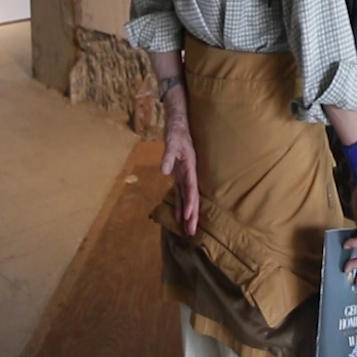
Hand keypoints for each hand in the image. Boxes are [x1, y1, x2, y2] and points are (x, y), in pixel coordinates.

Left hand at [162, 101, 199, 236]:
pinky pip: (181, 193)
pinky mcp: (180, 175)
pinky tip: (178, 216)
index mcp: (190, 167)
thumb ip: (169, 155)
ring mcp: (185, 175)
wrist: (178, 123)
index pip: (191, 188)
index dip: (190, 203)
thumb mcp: (172, 141)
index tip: (188, 217)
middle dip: (192, 215)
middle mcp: (189, 173)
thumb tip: (164, 171)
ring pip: (187, 198)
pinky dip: (180, 204)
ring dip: (187, 213)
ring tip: (188, 230)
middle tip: (192, 232)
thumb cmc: (177, 131)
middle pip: (192, 197)